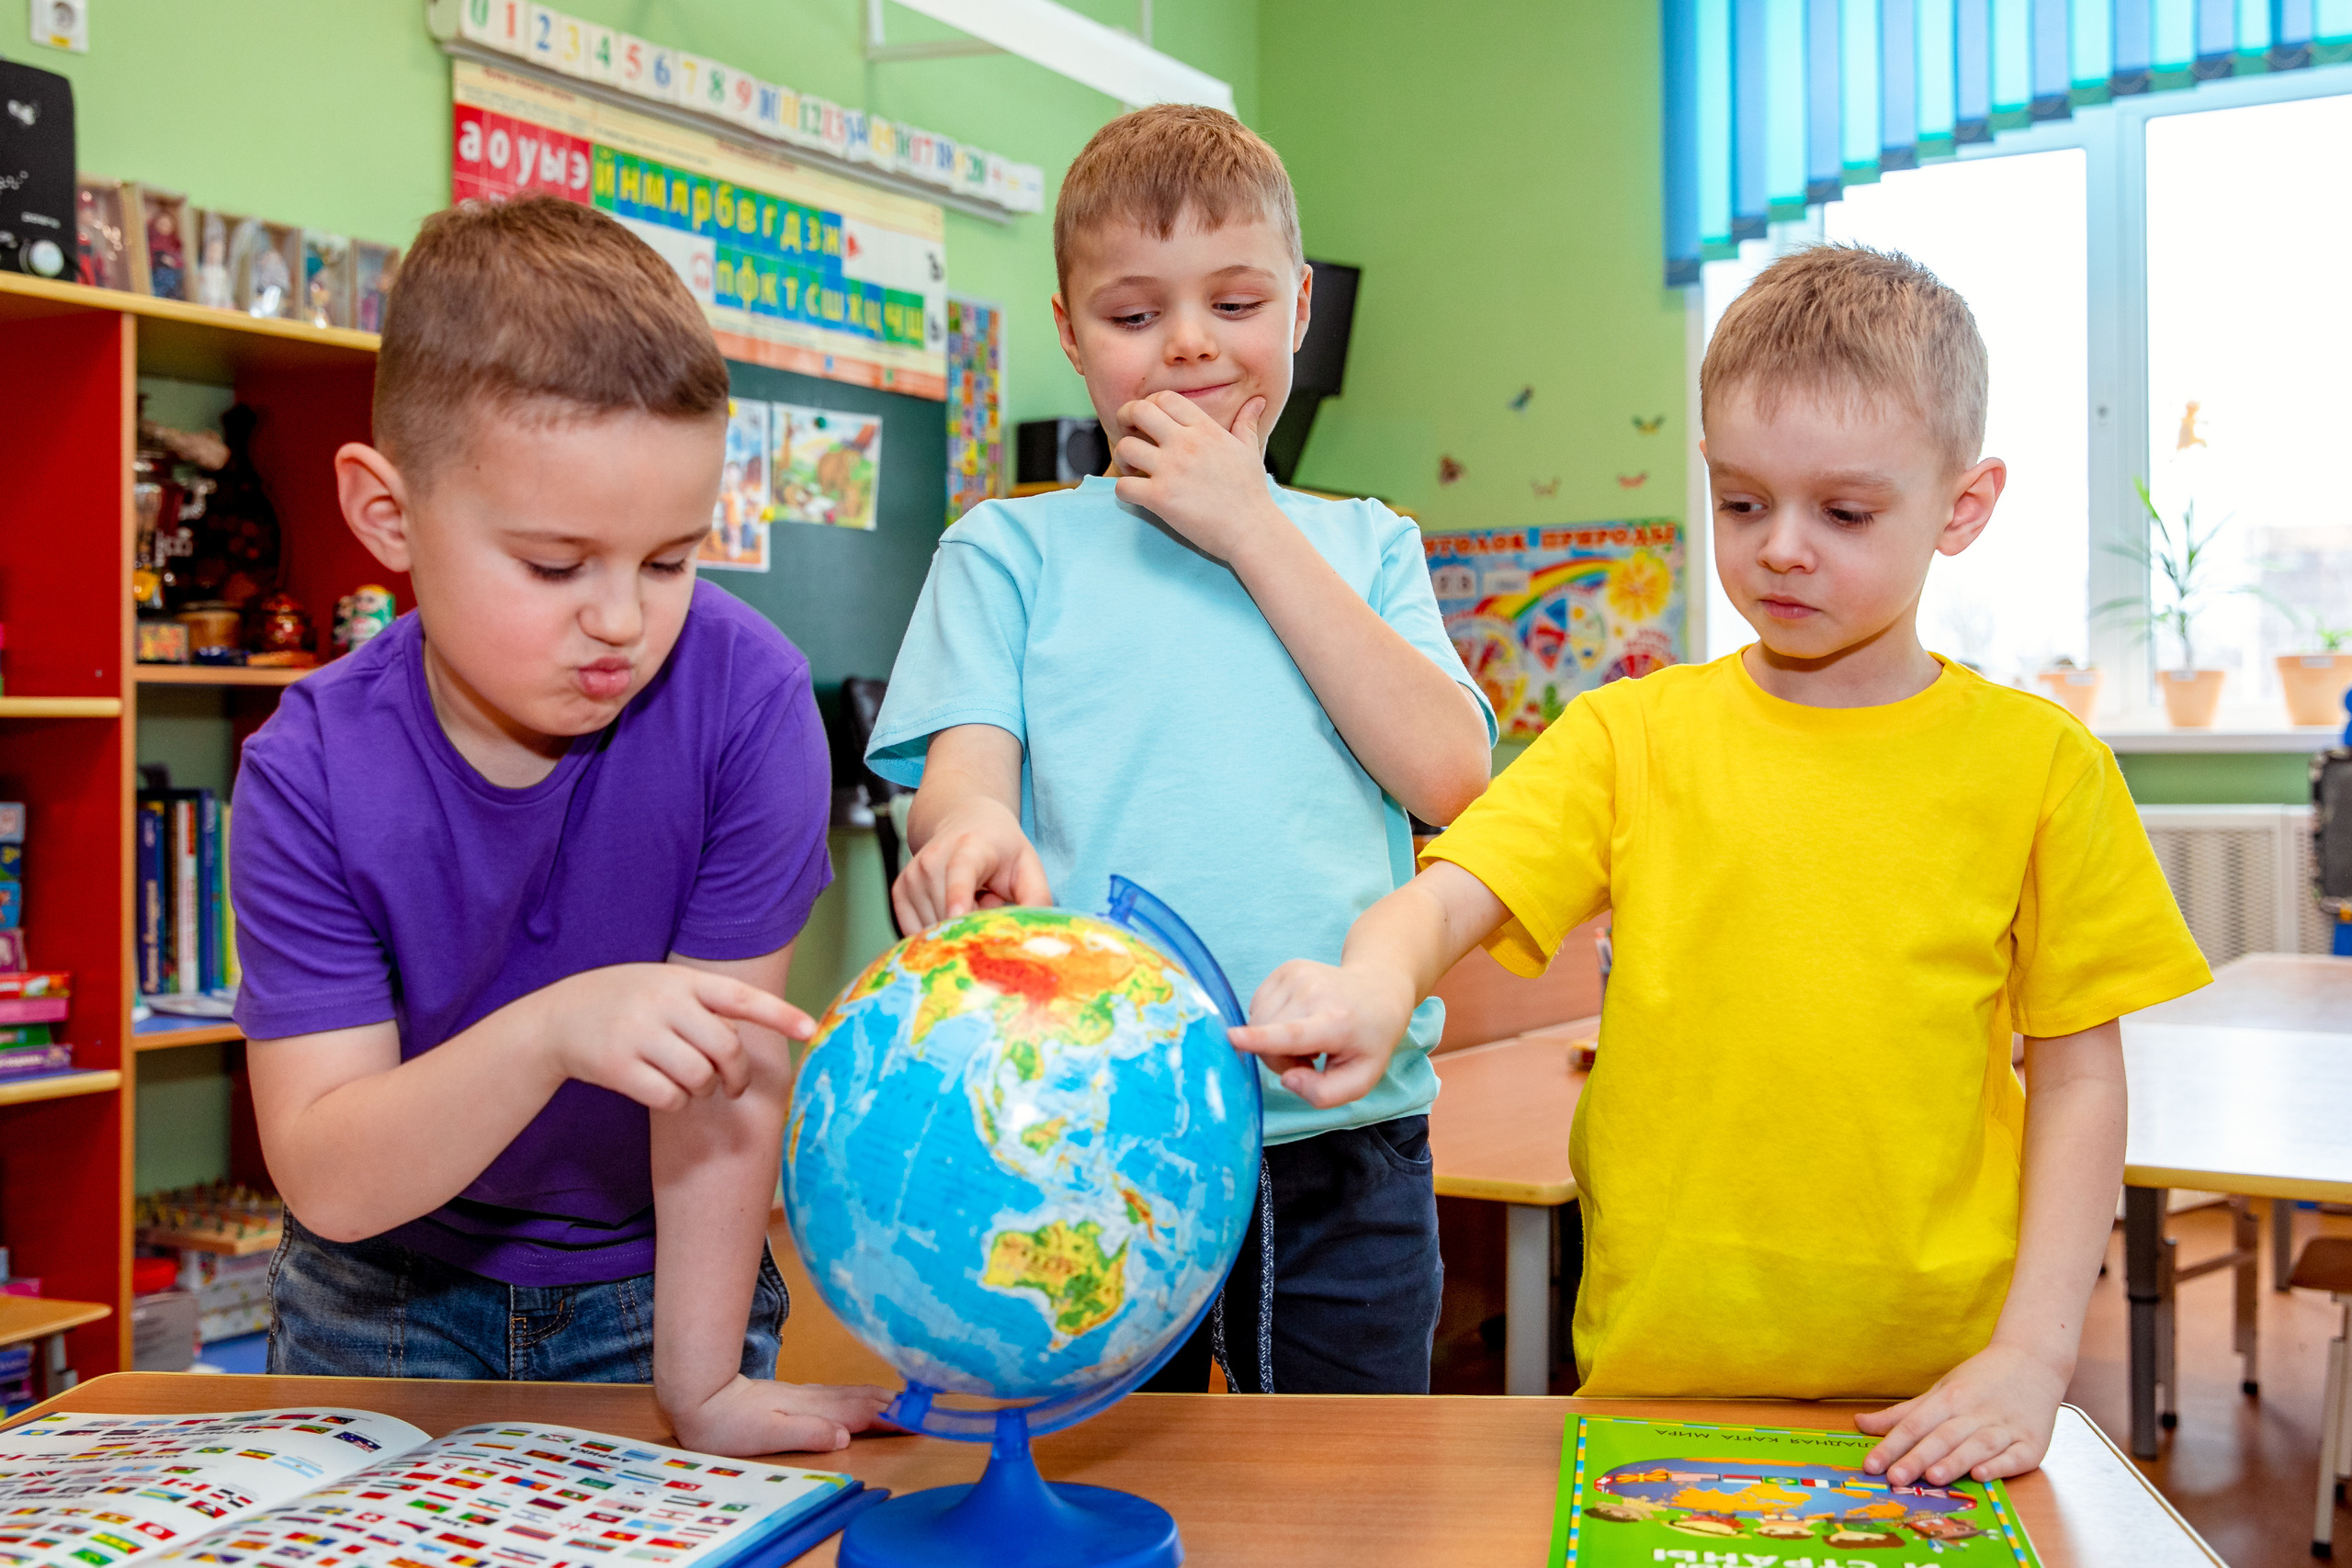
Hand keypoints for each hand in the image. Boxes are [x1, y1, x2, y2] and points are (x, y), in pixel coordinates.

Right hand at [538, 964, 814, 1112]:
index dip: (780, 1015)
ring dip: (704, 1091)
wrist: (557, 1018)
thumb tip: (745, 1045)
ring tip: (692, 1085)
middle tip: (733, 1087)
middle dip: (737, 1077)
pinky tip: (665, 1093)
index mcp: (683, 981)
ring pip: (701, 1078)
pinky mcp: (618, 1065)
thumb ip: (704, 1005)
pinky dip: (676, 1102)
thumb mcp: (663, 986)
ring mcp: (639, 1033)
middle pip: (727, 1050)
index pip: (741, 998)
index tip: (811, 1029)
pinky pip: (670, 1097)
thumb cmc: (626, 1003)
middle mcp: (663, 1003)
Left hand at [664, 1372, 894, 1456]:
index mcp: (810, 1409)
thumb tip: (844, 1435)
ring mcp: (804, 1395)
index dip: (888, 1416)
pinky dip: (857, 1395)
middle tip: (922, 1407)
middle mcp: (812, 1399)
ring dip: (878, 1398)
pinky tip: (859, 1397)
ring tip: (900, 1400)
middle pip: (860, 1400)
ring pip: (850, 1394)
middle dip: (892, 1403)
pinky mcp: (795, 1395)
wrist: (701, 1396)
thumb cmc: (729, 1423)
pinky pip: (837, 1393)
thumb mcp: (766, 1433)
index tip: (916, 1418)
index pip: (858, 1413)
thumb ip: (806, 1431)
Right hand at [892, 795, 1048, 933]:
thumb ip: (1037, 898)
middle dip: (972, 926)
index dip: (958, 895)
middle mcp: (933, 859)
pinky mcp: (899, 891)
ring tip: (971, 901)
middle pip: (947, 911)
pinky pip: (916, 931)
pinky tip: (951, 908)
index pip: (960, 872)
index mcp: (970, 847)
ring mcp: (913, 875)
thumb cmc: (1002, 850)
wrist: (965, 822)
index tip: (957, 917)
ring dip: (954, 928)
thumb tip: (1031, 937)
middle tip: (989, 904)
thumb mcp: (1028, 866)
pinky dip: (936, 930)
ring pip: (932, 927)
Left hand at [1111, 390, 1283, 561]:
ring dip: (1122, 457)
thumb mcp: (1250, 451)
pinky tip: (1136, 495)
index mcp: (1205, 429)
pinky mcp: (1160, 498)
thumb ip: (1247, 423)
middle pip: (1139, 411)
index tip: (1150, 421)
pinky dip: (1123, 490)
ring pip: (1125, 447)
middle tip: (1129, 434)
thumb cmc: (1251, 493)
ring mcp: (1171, 470)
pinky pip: (1123, 485)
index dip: (1150, 404)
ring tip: (1133, 469)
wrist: (1251, 530)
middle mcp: (1186, 444)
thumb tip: (1258, 401)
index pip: (1165, 398)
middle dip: (1126, 418)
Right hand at [1226, 959, 1415, 1108]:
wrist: (1379, 989)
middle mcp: (1314, 993)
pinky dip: (1271, 1022)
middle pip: (1265, 1036)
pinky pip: (1257, 1006)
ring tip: (1307, 1038)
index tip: (1232, 1038)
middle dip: (1279, 1058)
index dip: (1261, 1039)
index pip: (1293, 1033)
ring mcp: (1298, 975)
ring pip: (1256, 1021)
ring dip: (1273, 1040)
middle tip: (1310, 1059)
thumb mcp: (1361, 1079)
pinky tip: (1297, 1021)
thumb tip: (1287, 1080)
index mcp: (1336, 1023)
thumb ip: (1324, 1094)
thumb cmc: (1368, 1040)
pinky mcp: (1286, 969)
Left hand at [1854, 1341, 2070, 1484]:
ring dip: (1954, 1461)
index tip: (1871, 1465)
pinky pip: (2015, 1456)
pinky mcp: (2032, 1442)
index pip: (1914, 1424)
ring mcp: (2006, 1427)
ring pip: (1976, 1445)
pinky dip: (1999, 1466)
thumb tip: (1860, 1424)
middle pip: (1942, 1436)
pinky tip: (1982, 1474)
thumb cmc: (1981, 1380)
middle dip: (1917, 1458)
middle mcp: (1975, 1412)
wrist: (2034, 1360)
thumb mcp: (1940, 1390)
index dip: (1891, 1445)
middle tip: (1894, 1478)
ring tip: (1932, 1478)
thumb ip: (1902, 1414)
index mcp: (1949, 1398)